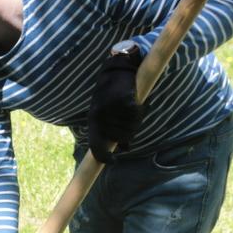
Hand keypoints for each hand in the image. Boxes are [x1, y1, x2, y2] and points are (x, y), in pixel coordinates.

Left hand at [87, 46, 145, 163]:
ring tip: (132, 110)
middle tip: (130, 122)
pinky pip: (135, 114)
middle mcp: (99, 116)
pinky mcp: (123, 100)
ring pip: (130, 127)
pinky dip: (139, 111)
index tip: (113, 161)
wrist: (117, 71)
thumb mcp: (107, 114)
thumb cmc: (112, 96)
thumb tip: (125, 148)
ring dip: (135, 121)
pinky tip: (137, 104)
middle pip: (120, 138)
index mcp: (92, 121)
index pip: (96, 146)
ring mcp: (111, 109)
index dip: (104, 157)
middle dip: (128, 134)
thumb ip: (113, 132)